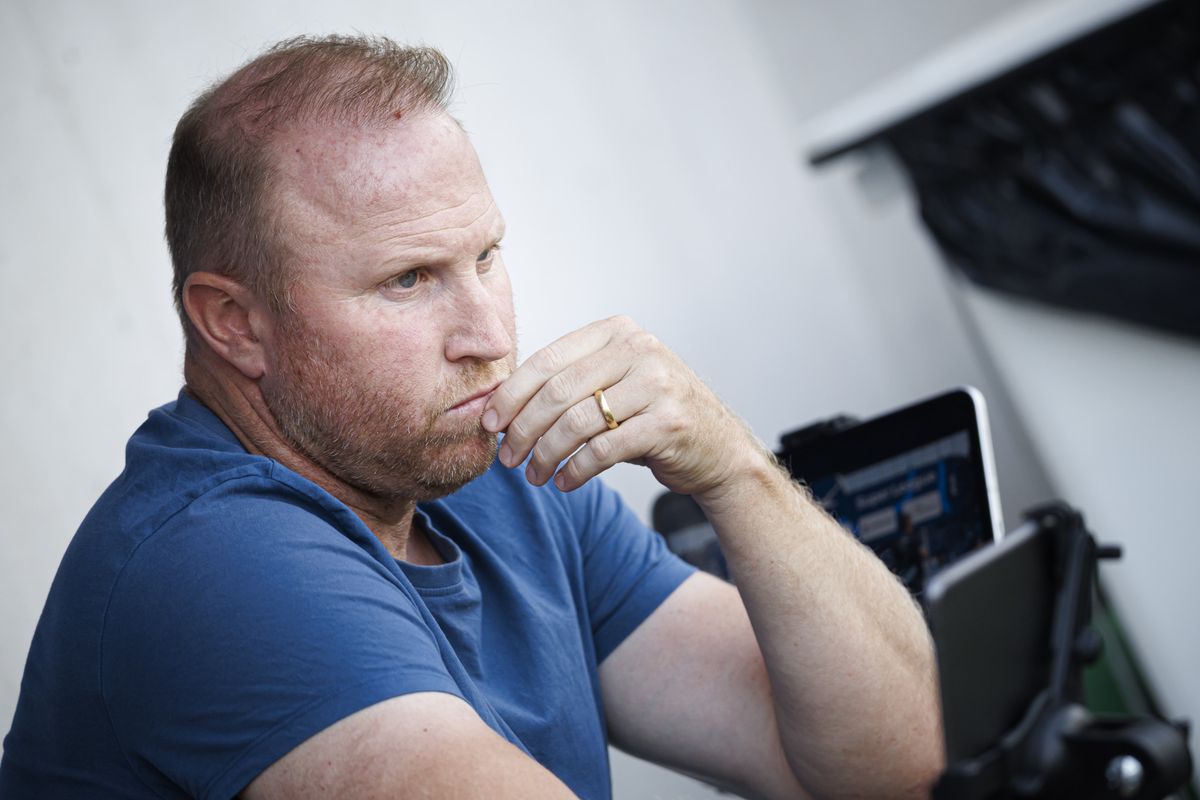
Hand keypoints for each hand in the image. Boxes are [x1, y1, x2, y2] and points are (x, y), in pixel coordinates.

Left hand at [482, 316, 762, 497]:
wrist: (718, 447)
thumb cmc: (652, 416)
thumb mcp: (614, 384)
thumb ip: (569, 384)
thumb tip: (499, 406)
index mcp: (617, 331)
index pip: (548, 359)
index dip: (512, 393)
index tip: (489, 422)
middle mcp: (639, 349)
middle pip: (558, 392)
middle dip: (523, 429)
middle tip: (506, 457)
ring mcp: (657, 384)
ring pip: (577, 422)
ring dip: (546, 455)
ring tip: (534, 475)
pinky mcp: (668, 422)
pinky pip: (603, 450)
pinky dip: (576, 470)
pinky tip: (565, 482)